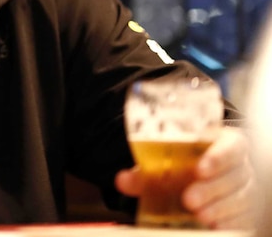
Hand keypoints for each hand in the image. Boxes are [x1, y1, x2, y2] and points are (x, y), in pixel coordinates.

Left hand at [115, 126, 256, 228]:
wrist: (198, 175)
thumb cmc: (183, 164)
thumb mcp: (165, 163)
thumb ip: (146, 171)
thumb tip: (122, 180)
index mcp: (224, 142)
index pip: (232, 145)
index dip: (218, 156)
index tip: (199, 169)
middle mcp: (240, 165)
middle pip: (235, 175)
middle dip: (211, 188)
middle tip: (189, 199)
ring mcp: (245, 188)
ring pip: (241, 198)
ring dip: (219, 208)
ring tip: (198, 215)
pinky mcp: (247, 210)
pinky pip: (245, 217)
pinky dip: (230, 222)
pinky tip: (214, 226)